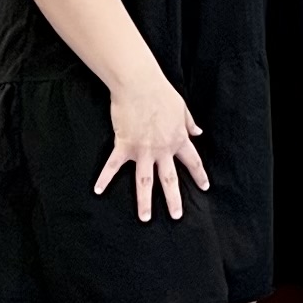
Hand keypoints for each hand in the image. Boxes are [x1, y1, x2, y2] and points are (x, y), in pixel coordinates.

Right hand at [98, 71, 208, 220]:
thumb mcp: (182, 108)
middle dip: (174, 200)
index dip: (199, 175)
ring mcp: (143, 150)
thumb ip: (189, 123)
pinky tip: (98, 190)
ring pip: (144, 181)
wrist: (139, 84)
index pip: (192, 161)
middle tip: (176, 216)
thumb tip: (198, 132)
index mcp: (178, 139)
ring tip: (144, 218)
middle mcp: (162, 149)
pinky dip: (104, 178)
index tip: (204, 187)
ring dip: (144, 201)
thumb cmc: (161, 93)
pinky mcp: (124, 145)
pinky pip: (113, 166)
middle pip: (169, 179)